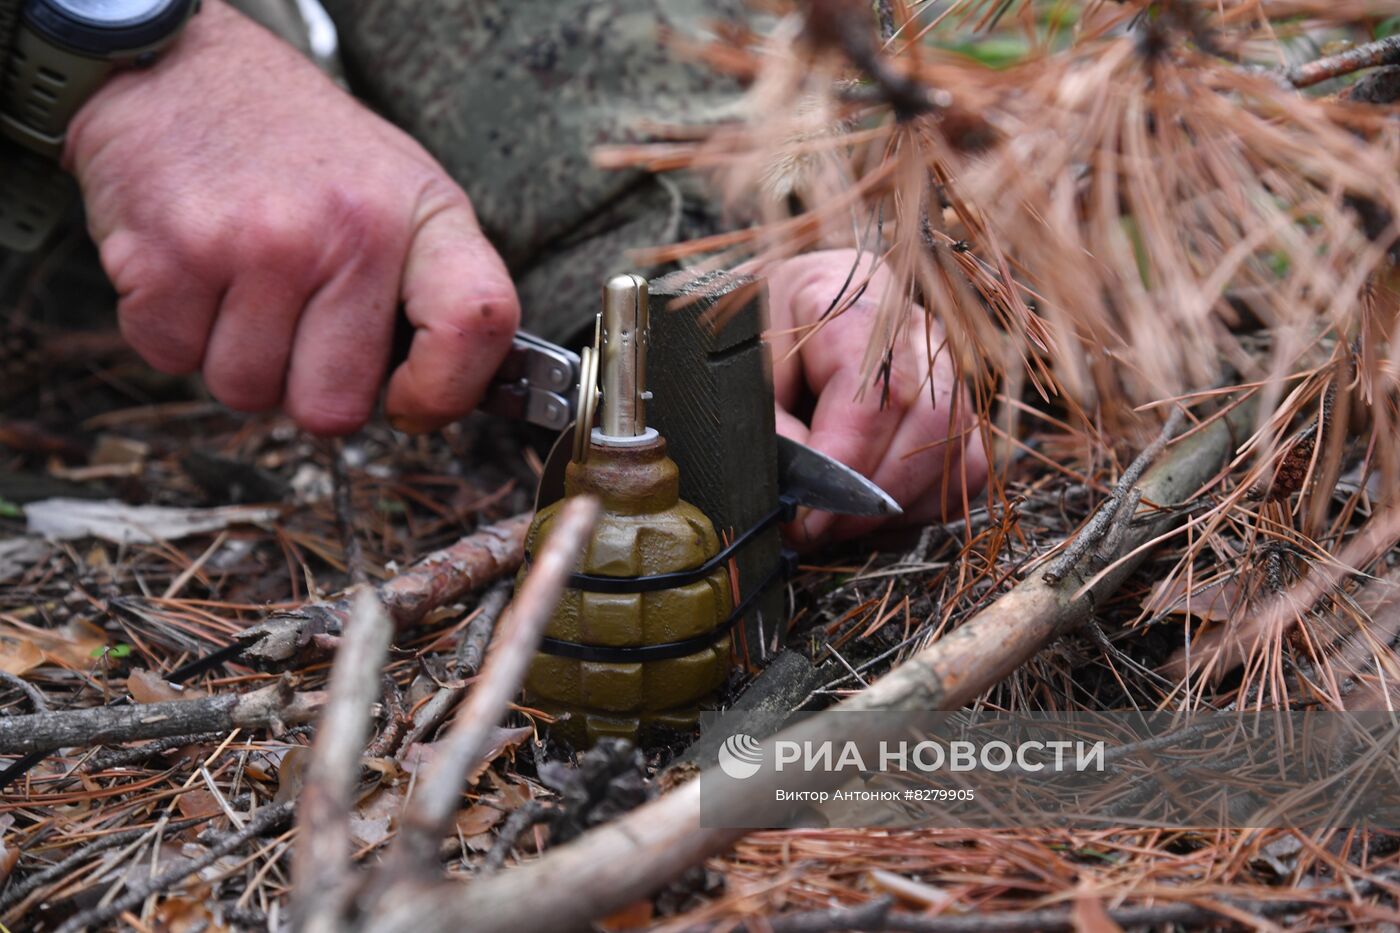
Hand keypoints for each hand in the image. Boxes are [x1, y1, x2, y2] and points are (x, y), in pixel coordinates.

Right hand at [68, 0, 517, 434]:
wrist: (182, 68)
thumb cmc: (305, 154)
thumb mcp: (402, 194)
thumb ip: (435, 291)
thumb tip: (440, 401)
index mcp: (421, 214)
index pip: (477, 325)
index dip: (446, 391)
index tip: (411, 402)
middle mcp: (347, 229)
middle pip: (333, 408)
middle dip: (307, 387)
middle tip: (296, 322)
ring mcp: (255, 244)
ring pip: (245, 392)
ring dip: (235, 357)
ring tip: (241, 284)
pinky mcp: (167, 254)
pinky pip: (172, 359)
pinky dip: (173, 332)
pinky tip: (192, 271)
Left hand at [764, 250, 987, 543]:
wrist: (760, 322)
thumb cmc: (744, 342)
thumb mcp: (733, 374)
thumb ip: (768, 429)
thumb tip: (804, 494)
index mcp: (850, 298)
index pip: (875, 390)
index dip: (844, 464)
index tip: (805, 514)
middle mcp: (911, 326)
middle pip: (930, 419)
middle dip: (873, 493)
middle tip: (818, 528)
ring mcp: (943, 363)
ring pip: (956, 447)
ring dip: (897, 504)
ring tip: (837, 522)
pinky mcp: (954, 403)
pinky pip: (965, 466)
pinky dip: (922, 503)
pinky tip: (869, 510)